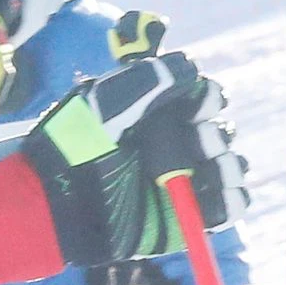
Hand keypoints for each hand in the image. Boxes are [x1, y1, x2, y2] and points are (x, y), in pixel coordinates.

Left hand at [21, 54, 244, 263]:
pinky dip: (231, 199)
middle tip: (192, 140)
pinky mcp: (184, 216)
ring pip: (231, 166)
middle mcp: (172, 143)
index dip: (207, 98)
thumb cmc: (71, 148)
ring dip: (227, 164)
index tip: (194, 106)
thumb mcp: (101, 103)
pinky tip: (210, 196)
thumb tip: (191, 68)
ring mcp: (181, 180)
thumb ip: (146, 81)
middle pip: (222, 130)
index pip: (204, 97)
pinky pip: (228, 206)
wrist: (54, 202)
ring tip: (204, 169)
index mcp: (155, 113)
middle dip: (213, 133)